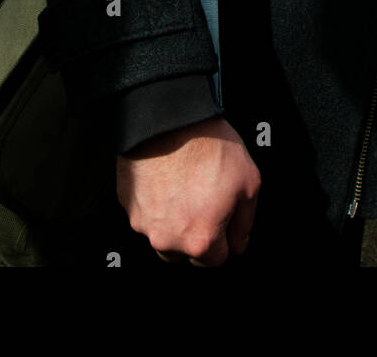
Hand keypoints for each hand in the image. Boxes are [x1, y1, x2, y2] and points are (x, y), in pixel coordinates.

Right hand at [116, 117, 260, 265]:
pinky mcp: (128, 204)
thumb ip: (246, 221)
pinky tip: (167, 179)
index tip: (224, 218)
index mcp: (200, 240)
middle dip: (197, 234)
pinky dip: (156, 203)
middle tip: (204, 201)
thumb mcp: (249, 181)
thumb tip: (238, 241)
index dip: (225, 237)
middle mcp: (168, 240)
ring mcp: (143, 223)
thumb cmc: (207, 145)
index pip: (216, 260)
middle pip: (186, 254)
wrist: (171, 117)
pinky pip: (145, 213)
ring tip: (184, 188)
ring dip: (174, 222)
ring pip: (163, 235)